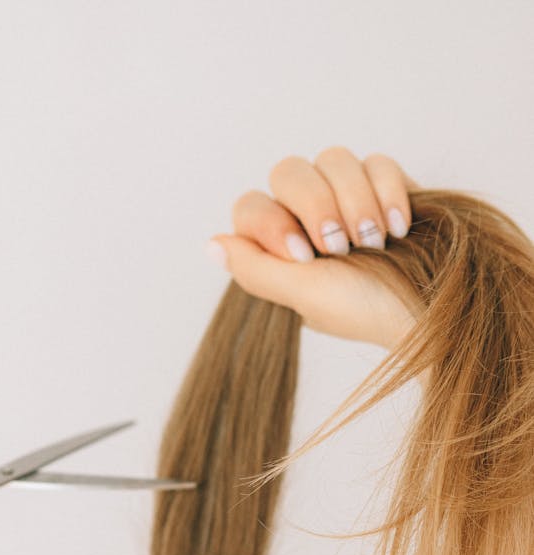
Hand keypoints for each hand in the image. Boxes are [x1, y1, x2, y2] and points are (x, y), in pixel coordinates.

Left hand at [207, 146, 423, 349]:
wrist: (426, 308)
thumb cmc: (363, 310)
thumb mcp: (303, 294)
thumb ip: (255, 268)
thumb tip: (213, 244)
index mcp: (279, 247)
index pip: (251, 206)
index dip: (273, 223)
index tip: (306, 257)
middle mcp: (306, 217)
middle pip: (288, 171)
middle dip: (318, 205)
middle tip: (341, 247)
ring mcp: (345, 197)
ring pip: (333, 158)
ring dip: (356, 201)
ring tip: (376, 242)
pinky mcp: (384, 186)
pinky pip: (376, 160)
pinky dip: (388, 191)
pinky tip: (399, 227)